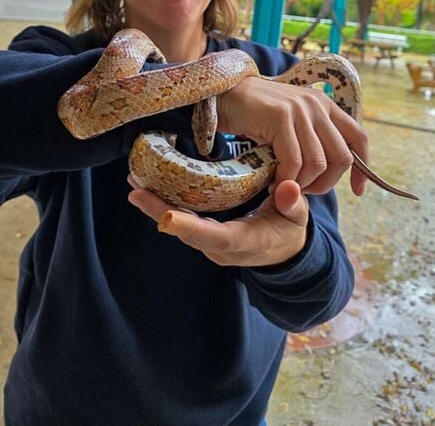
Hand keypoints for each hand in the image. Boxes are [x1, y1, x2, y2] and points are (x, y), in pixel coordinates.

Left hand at [128, 176, 308, 266]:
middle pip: (186, 232)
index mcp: (244, 242)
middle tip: (136, 189)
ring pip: (179, 227)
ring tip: (136, 182)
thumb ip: (293, 204)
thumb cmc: (290, 230)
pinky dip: (165, 206)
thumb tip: (289, 187)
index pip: (214, 237)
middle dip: (160, 212)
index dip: (189, 227)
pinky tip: (149, 187)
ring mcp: (210, 243)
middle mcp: (221, 247)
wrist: (285, 252)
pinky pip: (182, 222)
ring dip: (156, 207)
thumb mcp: (298, 217)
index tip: (165, 217)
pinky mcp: (205, 235)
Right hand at [216, 77, 367, 196]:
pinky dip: (286, 179)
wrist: (224, 96)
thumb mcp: (291, 125)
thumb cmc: (255, 116)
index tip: (357, 191)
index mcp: (325, 105)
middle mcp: (317, 104)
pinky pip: (294, 161)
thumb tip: (328, 173)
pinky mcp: (281, 117)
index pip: (358, 138)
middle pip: (341, 157)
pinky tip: (273, 182)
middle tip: (302, 190)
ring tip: (284, 186)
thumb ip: (311, 141)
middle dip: (325, 183)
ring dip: (302, 183)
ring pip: (318, 163)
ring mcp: (300, 109)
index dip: (362, 168)